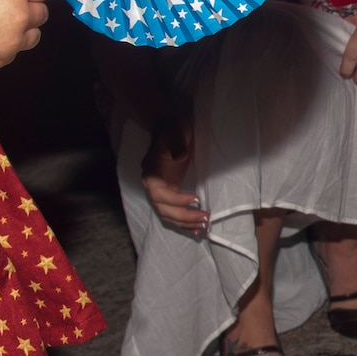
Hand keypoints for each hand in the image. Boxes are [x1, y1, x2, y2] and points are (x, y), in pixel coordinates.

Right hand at [0, 0, 48, 70]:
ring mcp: (12, 41)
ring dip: (24, 30)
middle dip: (31, 10)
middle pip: (42, 14)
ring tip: (6, 27)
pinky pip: (14, 52)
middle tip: (17, 9)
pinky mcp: (1, 60)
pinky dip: (8, 46)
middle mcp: (20, 16)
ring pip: (33, 37)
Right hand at [141, 116, 207, 234]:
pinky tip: (196, 228)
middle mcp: (153, 184)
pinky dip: (183, 222)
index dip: (176, 200)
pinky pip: (173, 212)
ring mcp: (161, 190)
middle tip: (205, 218)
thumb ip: (177, 142)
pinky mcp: (169, 192)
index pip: (159, 194)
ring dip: (185, 223)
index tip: (195, 198)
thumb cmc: (174, 128)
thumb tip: (180, 156)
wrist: (170, 127)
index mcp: (152, 172)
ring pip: (167, 215)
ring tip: (203, 226)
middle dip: (184, 216)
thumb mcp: (177, 130)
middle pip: (163, 209)